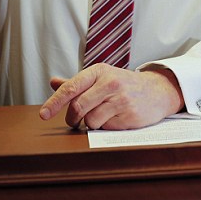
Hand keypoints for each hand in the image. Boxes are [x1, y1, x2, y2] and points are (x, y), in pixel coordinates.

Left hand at [40, 64, 184, 129]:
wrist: (157, 91)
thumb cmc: (123, 84)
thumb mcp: (101, 77)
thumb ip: (76, 82)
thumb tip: (53, 82)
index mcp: (98, 71)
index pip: (71, 87)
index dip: (54, 102)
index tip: (43, 114)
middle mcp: (110, 83)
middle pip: (78, 107)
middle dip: (72, 119)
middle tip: (74, 121)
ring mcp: (121, 99)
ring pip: (91, 120)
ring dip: (91, 123)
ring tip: (102, 115)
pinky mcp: (129, 115)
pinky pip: (106, 128)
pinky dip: (105, 126)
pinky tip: (115, 118)